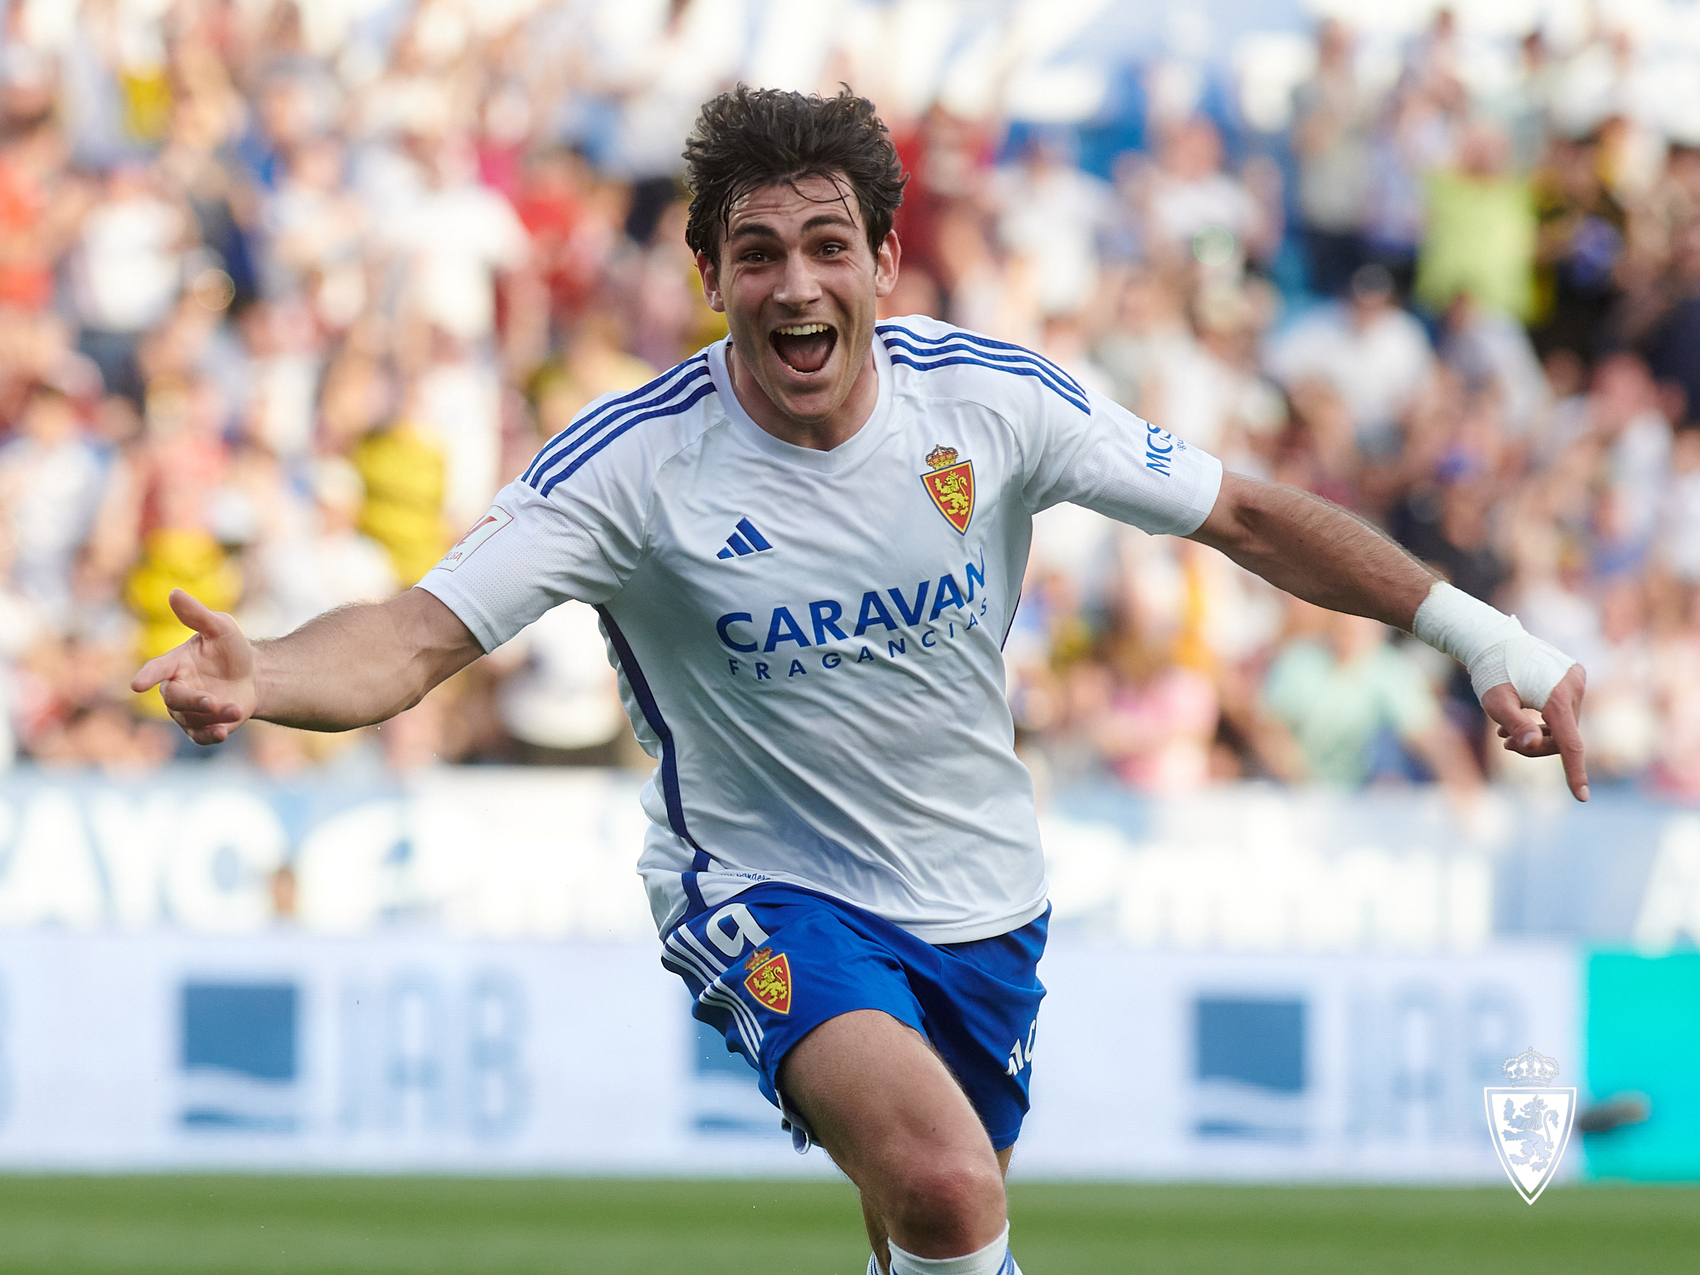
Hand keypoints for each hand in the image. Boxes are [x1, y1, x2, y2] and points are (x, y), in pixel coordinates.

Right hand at [130, 589, 257, 744]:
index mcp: (174, 663)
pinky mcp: (201, 726)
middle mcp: (176, 688)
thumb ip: (197, 614)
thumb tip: (174, 592)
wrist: (253, 677)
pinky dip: (209, 736)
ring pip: (191, 718)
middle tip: (213, 701)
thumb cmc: (231, 649)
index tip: (136, 685)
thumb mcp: (220, 627)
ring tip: (235, 709)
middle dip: (193, 701)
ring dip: (212, 716)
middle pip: (174, 699)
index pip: (156, 669)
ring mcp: (187, 709)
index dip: (147, 676)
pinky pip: (199, 736)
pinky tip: (223, 733)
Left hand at [1480, 663, 1587, 800]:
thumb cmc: (1490, 672)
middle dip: (1536, 745)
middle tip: (1505, 744)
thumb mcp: (1496, 702)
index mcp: (1558, 696)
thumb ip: (1516, 723)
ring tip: (1504, 733)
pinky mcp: (1573, 675)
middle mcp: (1575, 686)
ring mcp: (1577, 679)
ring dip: (1538, 733)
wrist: (1492, 640)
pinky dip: (1544, 720)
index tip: (1581, 797)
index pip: (1571, 744)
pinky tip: (1518, 719)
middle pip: (1564, 735)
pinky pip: (1564, 709)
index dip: (1575, 772)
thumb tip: (1533, 744)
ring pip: (1564, 724)